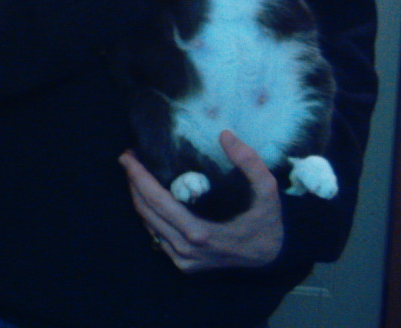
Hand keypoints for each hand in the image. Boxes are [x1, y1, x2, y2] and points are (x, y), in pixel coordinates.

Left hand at [119, 131, 283, 272]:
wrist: (273, 258)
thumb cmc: (267, 222)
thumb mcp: (267, 190)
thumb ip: (250, 161)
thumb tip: (225, 135)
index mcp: (200, 233)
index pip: (157, 201)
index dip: (138, 177)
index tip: (127, 156)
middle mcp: (185, 249)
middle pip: (146, 212)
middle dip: (132, 183)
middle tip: (128, 158)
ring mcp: (183, 260)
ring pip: (148, 225)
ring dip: (138, 198)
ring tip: (135, 173)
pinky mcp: (183, 265)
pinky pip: (157, 237)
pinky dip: (149, 215)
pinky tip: (149, 197)